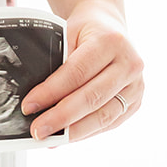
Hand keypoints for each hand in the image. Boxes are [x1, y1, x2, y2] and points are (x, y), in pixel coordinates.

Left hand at [19, 0, 143, 142]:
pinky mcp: (135, 102)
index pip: (76, 72)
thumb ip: (58, 62)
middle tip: (37, 130)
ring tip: (50, 138)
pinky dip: (86, 132)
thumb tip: (37, 100)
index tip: (29, 106)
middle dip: (60, 117)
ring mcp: (136, 86)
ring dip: (73, 131)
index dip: (51, 92)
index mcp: (111, 42)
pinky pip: (109, 123)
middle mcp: (129, 64)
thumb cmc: (86, 31)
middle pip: (91, 98)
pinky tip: (67, 136)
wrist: (111, 28)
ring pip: (103, 116)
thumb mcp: (69, 34)